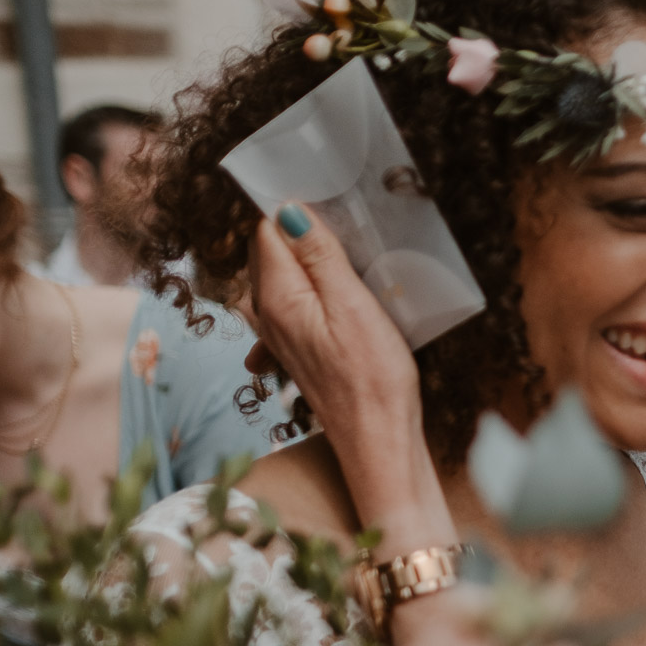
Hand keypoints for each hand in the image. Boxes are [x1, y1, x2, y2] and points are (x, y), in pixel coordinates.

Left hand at [249, 204, 417, 433]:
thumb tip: (290, 210)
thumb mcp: (352, 305)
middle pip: (270, 252)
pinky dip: (308, 290)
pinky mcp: (296, 350)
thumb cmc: (372, 377)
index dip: (297, 213)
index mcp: (277, 296)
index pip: (268, 231)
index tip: (333, 206)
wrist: (377, 439)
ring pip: (281, 278)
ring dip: (306, 262)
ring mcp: (278, 335)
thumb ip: (319, 256)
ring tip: (346, 259)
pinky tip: (330, 296)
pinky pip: (291, 304)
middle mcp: (268, 314)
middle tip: (345, 229)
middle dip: (298, 233)